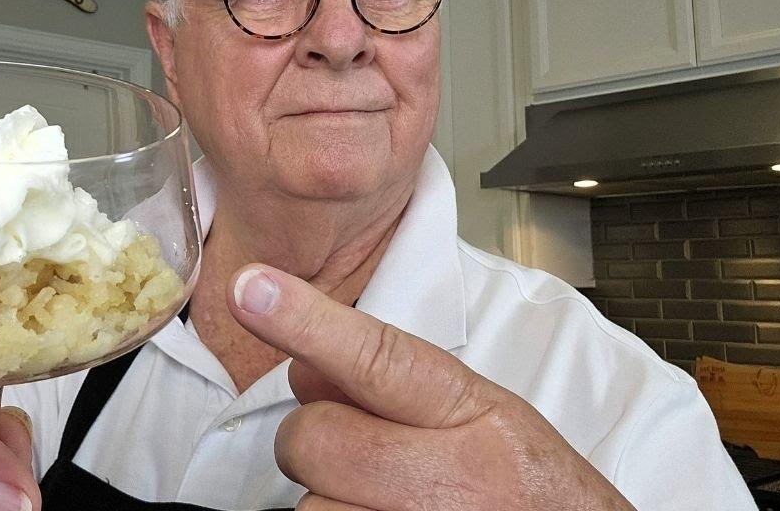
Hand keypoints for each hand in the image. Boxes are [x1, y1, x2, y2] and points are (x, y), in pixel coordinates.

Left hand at [228, 264, 635, 510]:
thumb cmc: (525, 488)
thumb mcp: (480, 414)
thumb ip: (392, 381)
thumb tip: (306, 359)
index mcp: (470, 414)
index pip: (377, 356)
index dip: (308, 322)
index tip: (253, 290)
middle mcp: (451, 478)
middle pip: (315, 439)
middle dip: (319, 445)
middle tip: (363, 457)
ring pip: (310, 506)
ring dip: (332, 503)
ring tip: (388, 503)